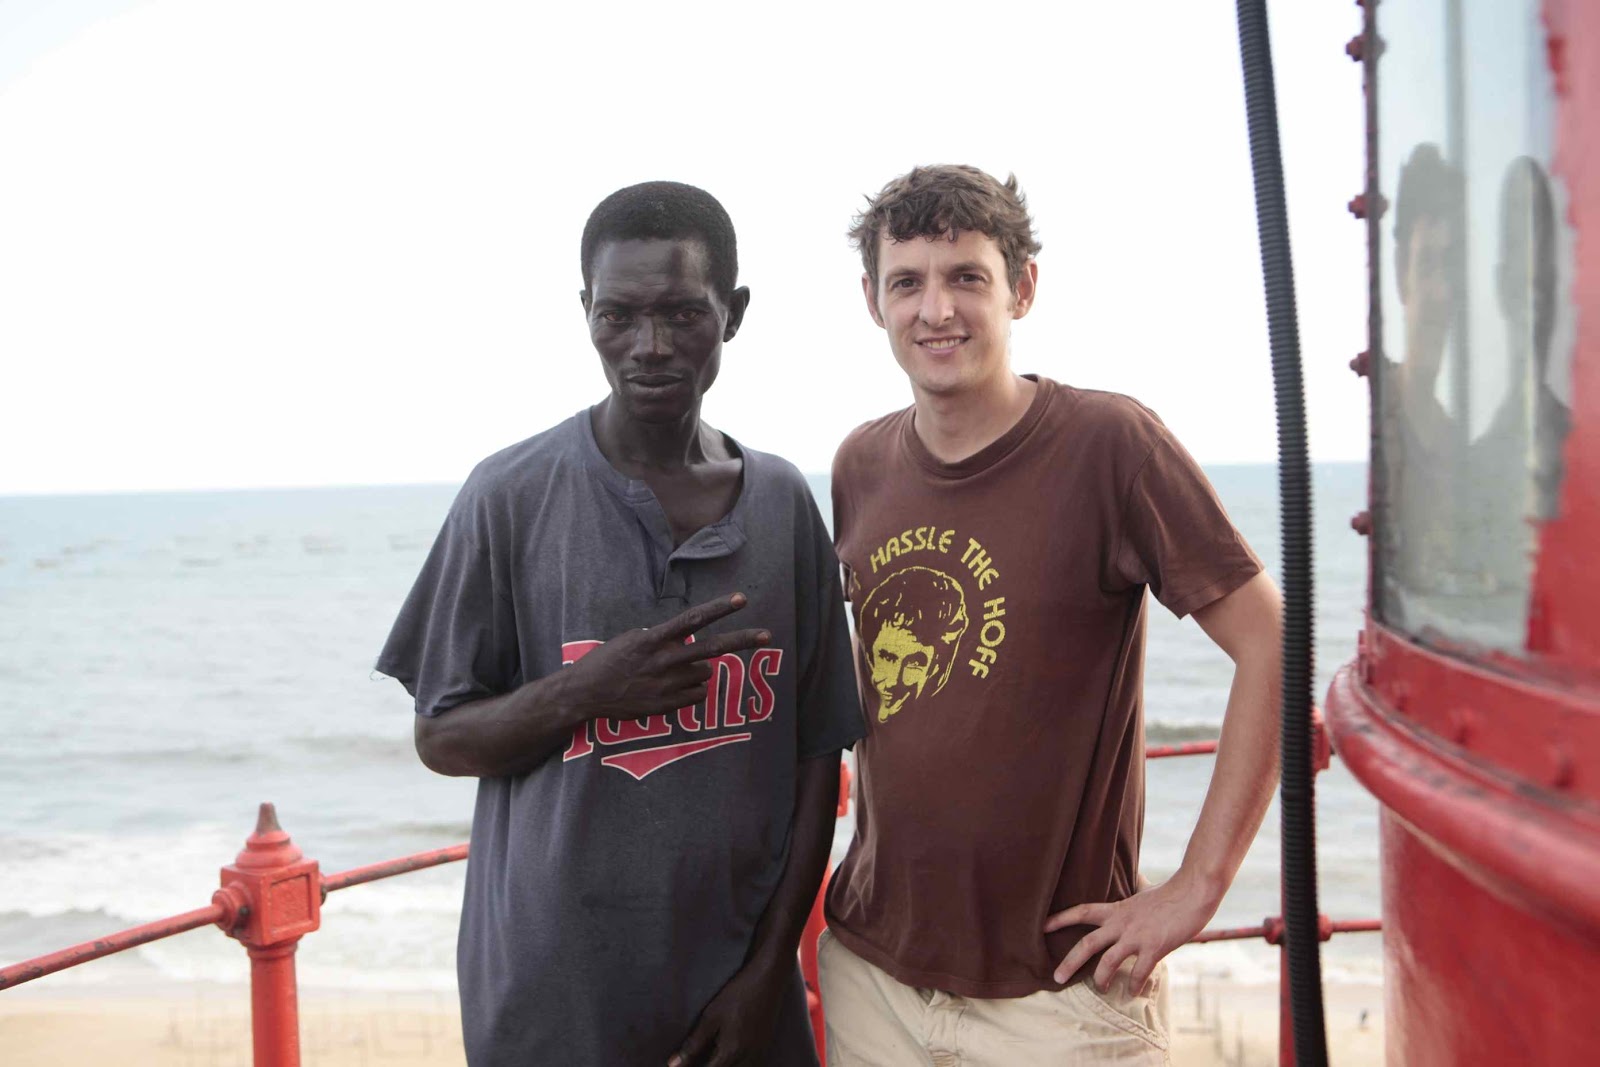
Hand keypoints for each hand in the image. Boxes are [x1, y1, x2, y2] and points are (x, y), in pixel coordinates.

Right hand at [563, 594, 769, 720]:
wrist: (586, 693)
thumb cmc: (609, 661)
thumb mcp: (633, 639)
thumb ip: (662, 638)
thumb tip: (687, 639)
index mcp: (654, 639)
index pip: (693, 620)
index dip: (719, 609)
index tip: (740, 599)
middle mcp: (664, 660)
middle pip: (713, 648)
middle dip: (743, 641)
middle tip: (767, 636)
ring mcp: (667, 684)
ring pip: (705, 673)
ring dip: (698, 669)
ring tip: (673, 671)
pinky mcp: (666, 705)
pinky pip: (697, 695)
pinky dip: (692, 690)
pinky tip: (672, 687)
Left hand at [667, 957, 784, 1066]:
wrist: (768, 979)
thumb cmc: (737, 995)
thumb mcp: (711, 1017)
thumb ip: (693, 1044)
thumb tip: (673, 1065)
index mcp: (731, 1053)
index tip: (683, 1066)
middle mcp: (748, 1059)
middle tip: (696, 1061)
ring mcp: (759, 1054)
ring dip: (725, 1066)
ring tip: (712, 1058)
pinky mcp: (765, 1047)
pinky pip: (750, 1065)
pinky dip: (738, 1064)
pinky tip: (730, 1057)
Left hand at [1042, 869, 1220, 993]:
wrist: (1194, 891)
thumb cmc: (1172, 892)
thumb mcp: (1145, 892)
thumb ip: (1135, 896)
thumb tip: (1137, 885)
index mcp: (1117, 909)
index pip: (1081, 911)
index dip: (1060, 919)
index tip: (1042, 927)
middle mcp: (1122, 923)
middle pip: (1087, 943)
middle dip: (1069, 962)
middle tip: (1056, 978)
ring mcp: (1137, 936)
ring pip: (1109, 962)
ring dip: (1101, 979)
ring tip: (1100, 989)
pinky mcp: (1154, 947)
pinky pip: (1139, 972)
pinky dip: (1135, 985)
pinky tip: (1133, 993)